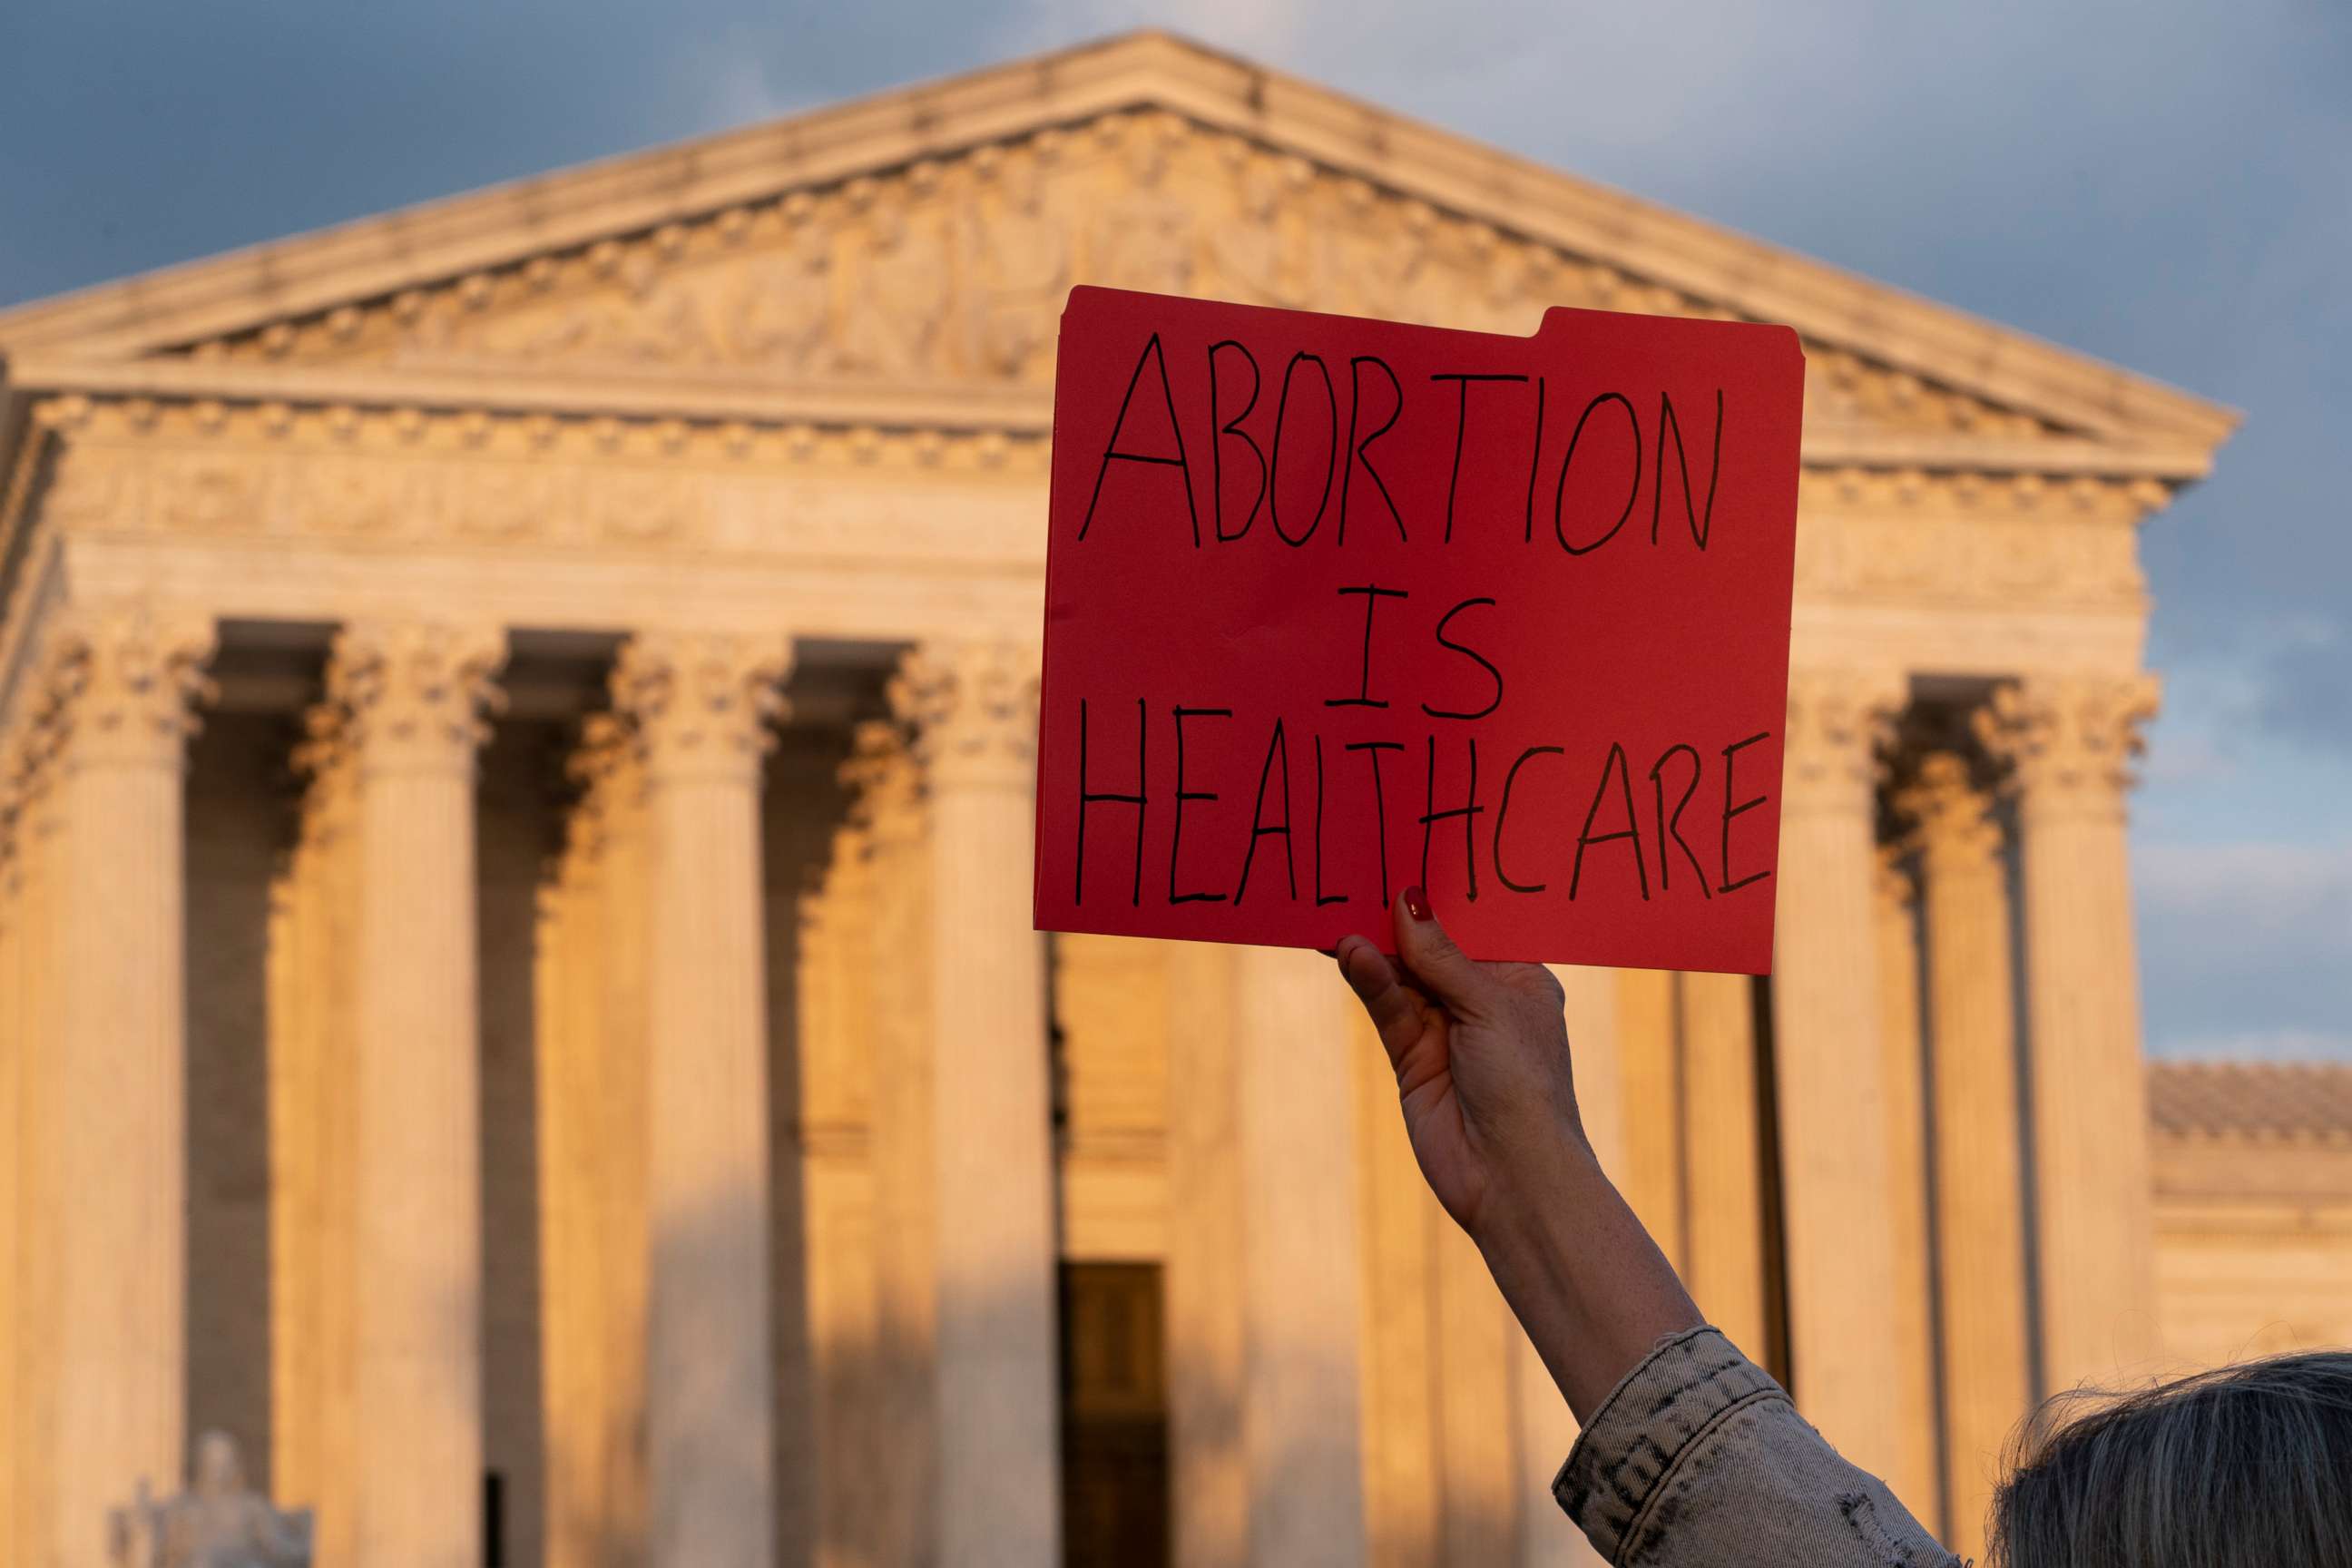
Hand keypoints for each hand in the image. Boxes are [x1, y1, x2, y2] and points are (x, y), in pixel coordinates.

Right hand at [1334, 886, 1589, 1244]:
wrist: (1512, 1175)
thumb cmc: (1524, 1083)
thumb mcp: (1488, 1005)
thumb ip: (1440, 955)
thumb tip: (1408, 898)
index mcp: (1519, 979)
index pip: (1475, 925)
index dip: (1443, 896)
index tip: (1407, 856)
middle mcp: (1482, 1001)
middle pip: (1431, 947)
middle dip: (1399, 918)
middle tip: (1359, 875)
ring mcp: (1444, 1029)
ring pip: (1402, 976)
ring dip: (1376, 948)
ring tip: (1341, 914)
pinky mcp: (1411, 1058)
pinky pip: (1386, 1009)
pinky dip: (1369, 981)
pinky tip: (1351, 953)